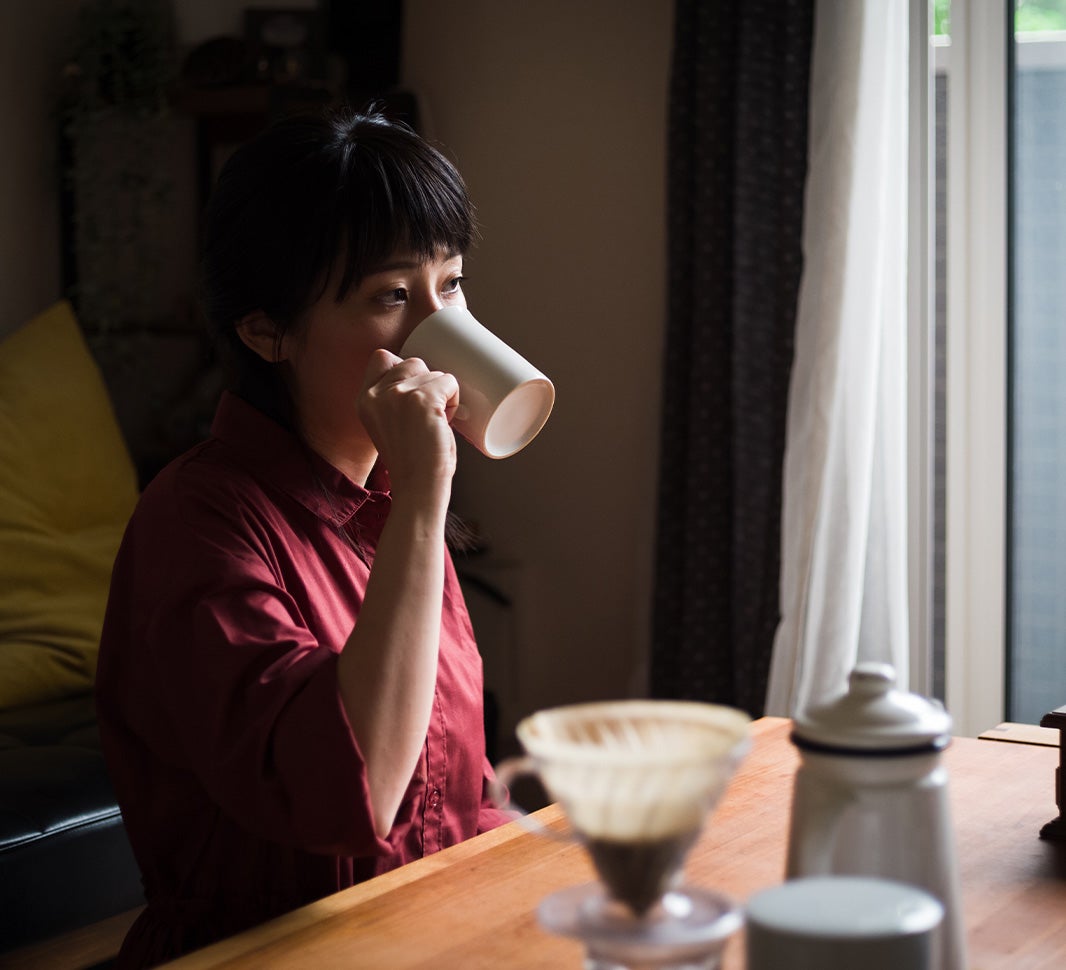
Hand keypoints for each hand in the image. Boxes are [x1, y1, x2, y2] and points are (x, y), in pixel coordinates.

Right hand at [357, 349, 459, 499]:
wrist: (418, 486)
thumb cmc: (411, 462)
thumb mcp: (387, 425)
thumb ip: (392, 401)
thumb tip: (422, 376)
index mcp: (365, 399)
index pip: (381, 357)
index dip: (404, 371)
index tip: (413, 397)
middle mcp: (377, 393)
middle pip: (413, 362)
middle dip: (427, 383)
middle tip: (427, 415)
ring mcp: (399, 394)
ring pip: (434, 373)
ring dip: (443, 394)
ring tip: (436, 422)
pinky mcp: (423, 400)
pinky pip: (450, 381)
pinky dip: (455, 399)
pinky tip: (445, 421)